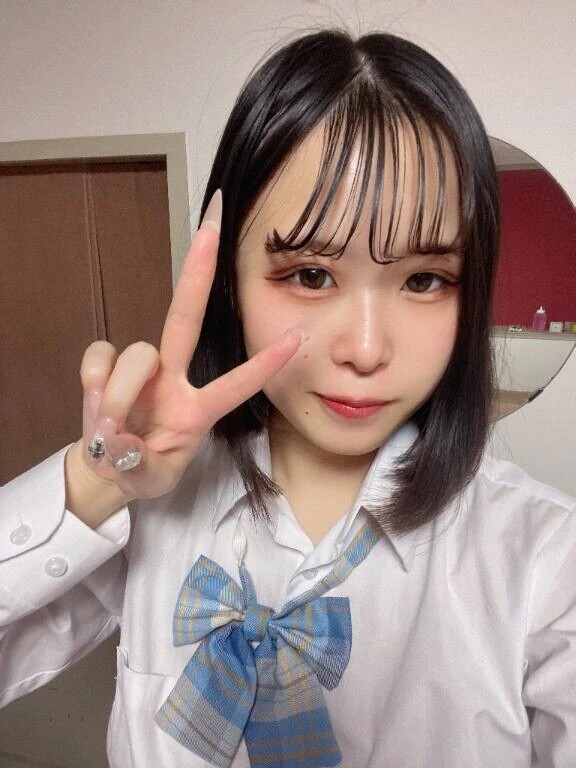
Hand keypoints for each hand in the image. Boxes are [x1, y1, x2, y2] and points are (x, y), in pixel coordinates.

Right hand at [66, 191, 301, 513]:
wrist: (107, 470)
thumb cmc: (143, 468)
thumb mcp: (151, 480)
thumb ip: (136, 464)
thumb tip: (114, 440)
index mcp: (198, 410)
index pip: (236, 384)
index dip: (264, 364)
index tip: (296, 337)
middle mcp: (173, 379)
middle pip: (185, 317)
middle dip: (198, 273)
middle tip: (211, 226)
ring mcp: (140, 371)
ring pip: (139, 352)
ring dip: (122, 391)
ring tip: (112, 429)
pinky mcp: (105, 367)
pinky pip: (99, 355)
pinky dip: (94, 378)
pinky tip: (94, 401)